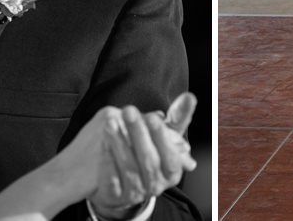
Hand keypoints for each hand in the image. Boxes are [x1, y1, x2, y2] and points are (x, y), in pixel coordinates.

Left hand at [91, 93, 198, 218]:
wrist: (121, 186)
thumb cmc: (147, 154)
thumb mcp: (164, 138)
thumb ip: (178, 119)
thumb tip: (189, 97)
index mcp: (172, 172)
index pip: (171, 156)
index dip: (162, 136)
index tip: (152, 117)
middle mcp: (156, 185)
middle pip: (149, 159)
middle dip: (138, 133)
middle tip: (128, 110)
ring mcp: (135, 193)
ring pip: (129, 167)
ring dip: (119, 143)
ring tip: (110, 122)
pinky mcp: (114, 196)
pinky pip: (111, 178)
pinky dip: (107, 158)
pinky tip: (103, 141)